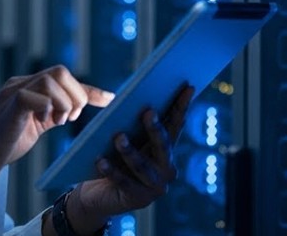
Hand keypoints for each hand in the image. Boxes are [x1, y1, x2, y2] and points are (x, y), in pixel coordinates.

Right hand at [0, 66, 112, 190]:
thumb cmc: (0, 146)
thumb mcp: (33, 127)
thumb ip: (51, 114)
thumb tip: (74, 110)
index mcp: (27, 88)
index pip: (64, 78)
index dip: (89, 89)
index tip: (110, 100)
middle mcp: (19, 84)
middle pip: (61, 72)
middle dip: (76, 95)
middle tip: (68, 120)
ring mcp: (12, 93)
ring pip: (51, 79)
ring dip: (63, 102)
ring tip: (56, 122)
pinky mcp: (8, 108)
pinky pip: (35, 95)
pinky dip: (47, 108)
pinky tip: (43, 123)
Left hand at [68, 84, 194, 228]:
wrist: (98, 196)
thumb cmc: (113, 160)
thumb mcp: (124, 140)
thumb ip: (131, 124)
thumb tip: (132, 99)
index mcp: (165, 151)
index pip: (175, 125)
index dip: (182, 106)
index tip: (187, 87)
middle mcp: (167, 169)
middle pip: (163, 146)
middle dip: (155, 128)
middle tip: (148, 112)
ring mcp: (155, 187)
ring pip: (142, 166)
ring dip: (130, 151)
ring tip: (119, 138)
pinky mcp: (138, 200)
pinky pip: (123, 182)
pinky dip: (112, 171)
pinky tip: (101, 161)